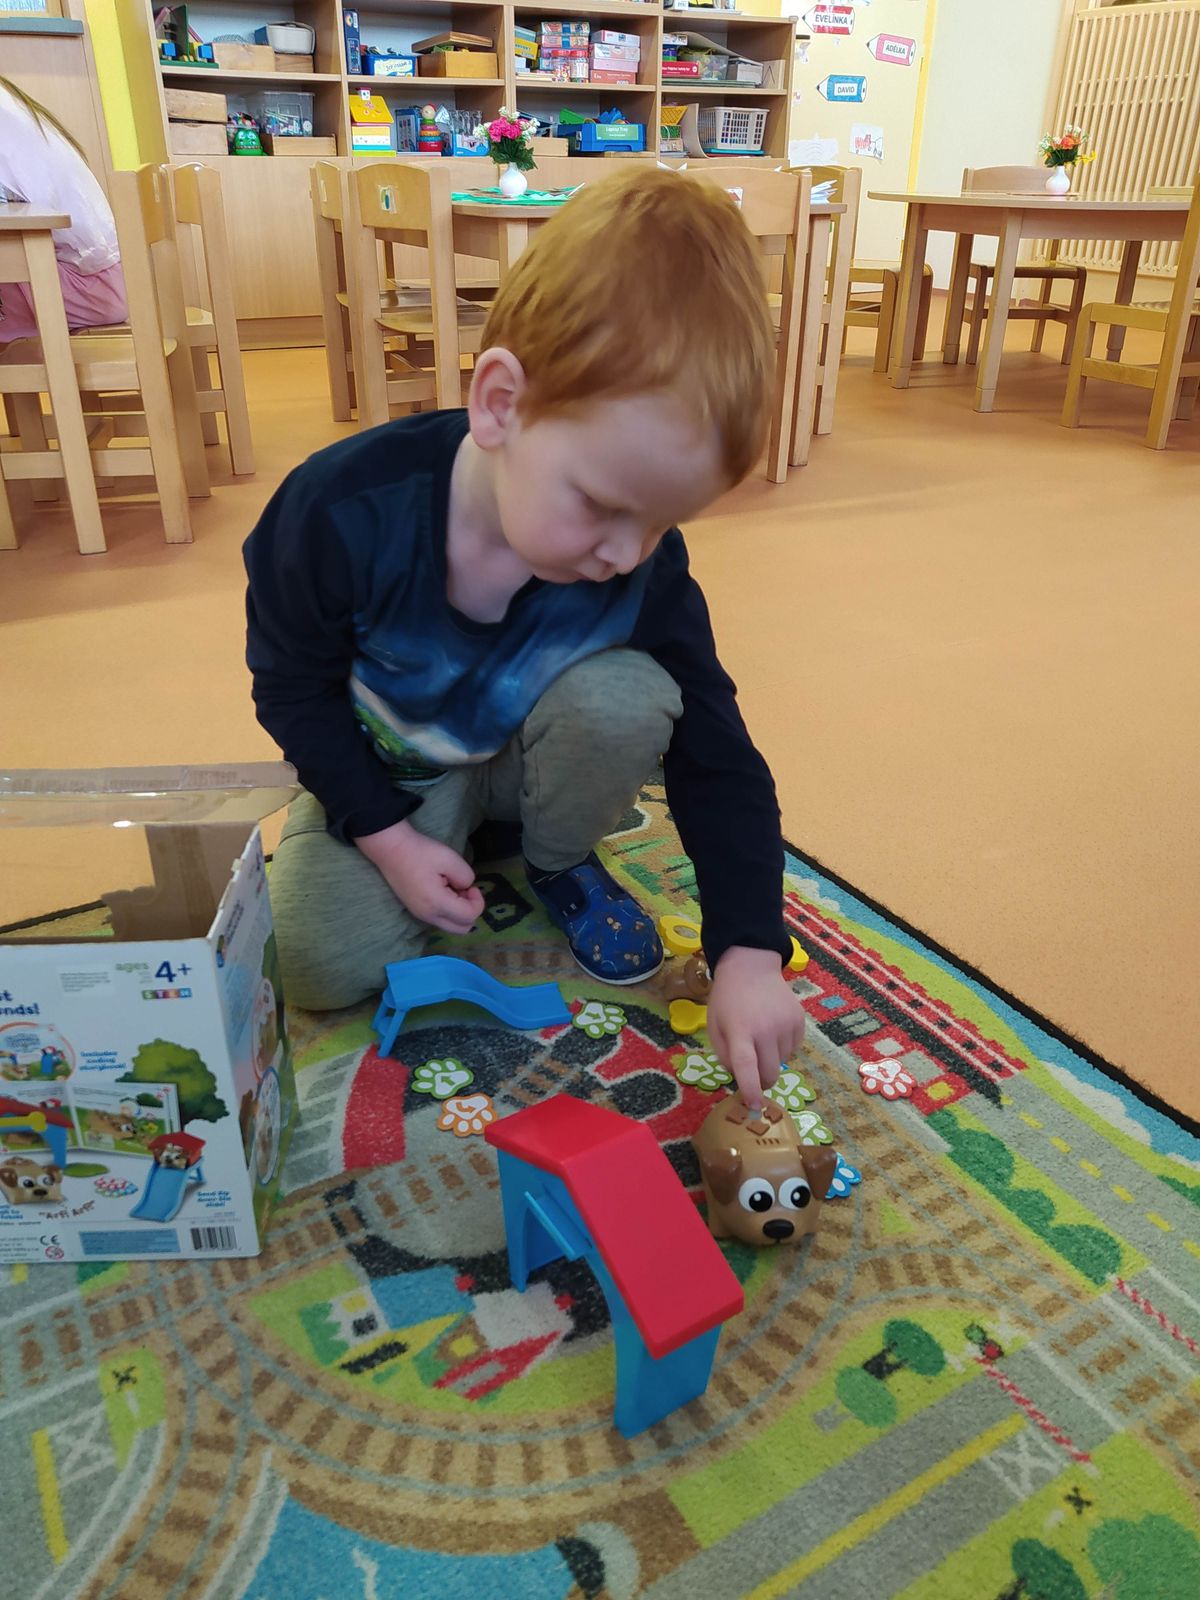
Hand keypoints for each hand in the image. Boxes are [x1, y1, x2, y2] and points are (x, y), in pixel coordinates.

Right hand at [355, 819, 484, 935]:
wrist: (391, 849)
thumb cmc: (420, 852)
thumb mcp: (450, 858)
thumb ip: (466, 876)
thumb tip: (466, 888)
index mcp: (437, 903)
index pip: (469, 917)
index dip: (478, 902)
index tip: (471, 886)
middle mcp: (428, 916)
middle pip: (462, 929)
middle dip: (470, 911)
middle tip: (465, 890)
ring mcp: (420, 915)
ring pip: (451, 926)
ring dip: (459, 911)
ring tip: (453, 888)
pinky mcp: (416, 910)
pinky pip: (440, 919)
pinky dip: (448, 910)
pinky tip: (443, 890)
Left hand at [707, 946, 805, 1110]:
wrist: (751, 967)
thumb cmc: (727, 999)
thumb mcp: (714, 1026)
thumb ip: (725, 1055)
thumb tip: (742, 1078)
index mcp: (740, 1030)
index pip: (746, 1066)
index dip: (750, 1089)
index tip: (754, 1106)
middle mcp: (765, 1029)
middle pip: (770, 1073)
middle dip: (761, 1081)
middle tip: (754, 1073)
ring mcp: (785, 1024)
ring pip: (783, 1062)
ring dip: (772, 1060)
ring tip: (761, 1037)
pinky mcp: (799, 1021)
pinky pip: (793, 1048)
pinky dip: (783, 1047)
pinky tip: (773, 1028)